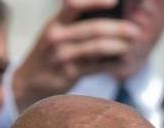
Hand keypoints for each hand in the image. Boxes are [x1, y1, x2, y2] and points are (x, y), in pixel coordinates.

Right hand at [11, 0, 140, 111]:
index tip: (115, 2)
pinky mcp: (68, 74)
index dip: (95, 1)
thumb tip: (110, 21)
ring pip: (97, 48)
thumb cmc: (48, 54)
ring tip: (132, 45)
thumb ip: (76, 26)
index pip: (73, 4)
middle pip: (93, 29)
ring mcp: (62, 56)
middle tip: (136, 31)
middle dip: (118, 29)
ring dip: (119, 45)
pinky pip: (97, 67)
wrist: (27, 83)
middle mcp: (57, 37)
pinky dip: (113, 63)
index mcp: (55, 23)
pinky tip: (123, 61)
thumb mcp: (55, 34)